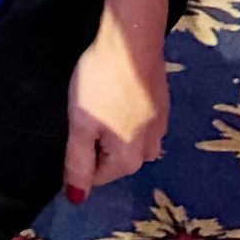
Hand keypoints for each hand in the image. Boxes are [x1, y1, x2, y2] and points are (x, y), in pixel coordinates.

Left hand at [63, 25, 166, 204]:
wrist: (132, 39)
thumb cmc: (101, 82)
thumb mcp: (80, 123)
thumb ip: (77, 162)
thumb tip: (77, 199)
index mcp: (130, 160)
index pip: (96, 176)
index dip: (79, 154)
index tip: (76, 126)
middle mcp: (151, 151)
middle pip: (113, 159)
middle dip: (96, 141)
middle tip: (88, 109)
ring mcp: (161, 128)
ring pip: (126, 140)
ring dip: (112, 126)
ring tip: (103, 98)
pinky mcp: (163, 107)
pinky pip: (138, 123)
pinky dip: (126, 113)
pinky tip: (118, 91)